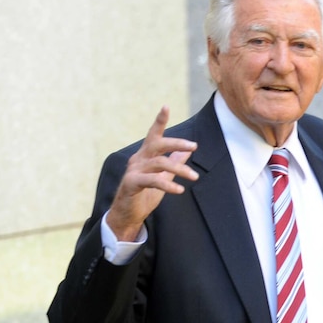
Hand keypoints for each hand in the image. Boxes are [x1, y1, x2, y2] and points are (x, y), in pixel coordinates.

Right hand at [106, 106, 198, 240]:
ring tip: (194, 177)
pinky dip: (168, 184)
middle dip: (177, 143)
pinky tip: (180, 189)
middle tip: (195, 146)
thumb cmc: (144, 195)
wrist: (128, 215)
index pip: (153, 134)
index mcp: (145, 155)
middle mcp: (138, 159)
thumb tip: (188, 150)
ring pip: (159, 163)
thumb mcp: (163, 176)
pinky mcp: (131, 183)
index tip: (166, 106)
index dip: (159, 121)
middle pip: (158, 144)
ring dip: (180, 169)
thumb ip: (174, 162)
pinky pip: (153, 180)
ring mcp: (133, 170)